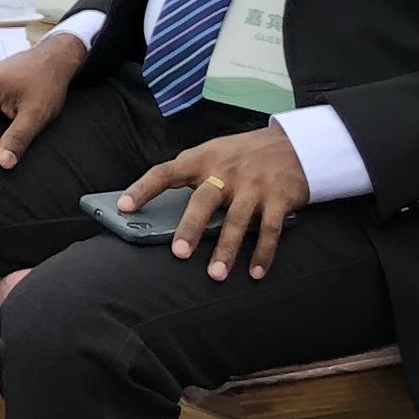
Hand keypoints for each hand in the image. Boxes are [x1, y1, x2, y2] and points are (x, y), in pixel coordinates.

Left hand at [128, 122, 311, 280]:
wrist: (295, 143)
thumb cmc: (244, 155)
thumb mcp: (214, 154)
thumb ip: (192, 176)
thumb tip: (161, 211)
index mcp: (203, 159)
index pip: (166, 172)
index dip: (143, 188)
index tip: (123, 206)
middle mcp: (226, 172)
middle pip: (204, 200)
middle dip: (191, 227)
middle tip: (179, 253)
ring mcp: (254, 185)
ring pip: (238, 220)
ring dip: (227, 250)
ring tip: (215, 275)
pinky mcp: (280, 198)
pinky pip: (271, 230)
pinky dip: (264, 253)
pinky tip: (255, 273)